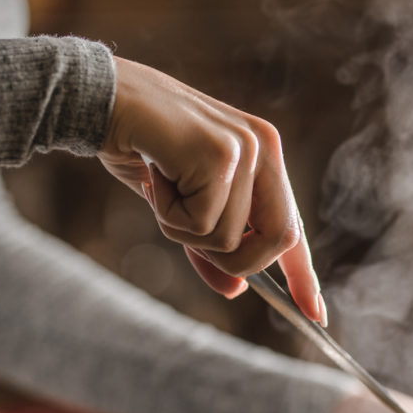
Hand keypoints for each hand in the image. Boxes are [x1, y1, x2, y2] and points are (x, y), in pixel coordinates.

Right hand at [98, 56, 324, 323]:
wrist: (96, 98)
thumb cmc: (138, 146)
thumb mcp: (180, 205)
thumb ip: (211, 244)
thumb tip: (235, 290)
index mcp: (265, 155)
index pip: (292, 224)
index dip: (303, 274)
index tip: (316, 314)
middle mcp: (265, 147)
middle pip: (279, 240)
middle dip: (235, 260)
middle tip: (189, 239)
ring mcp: (246, 148)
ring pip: (230, 239)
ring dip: (182, 230)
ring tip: (160, 188)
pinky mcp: (220, 154)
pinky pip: (201, 224)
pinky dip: (167, 215)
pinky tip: (154, 177)